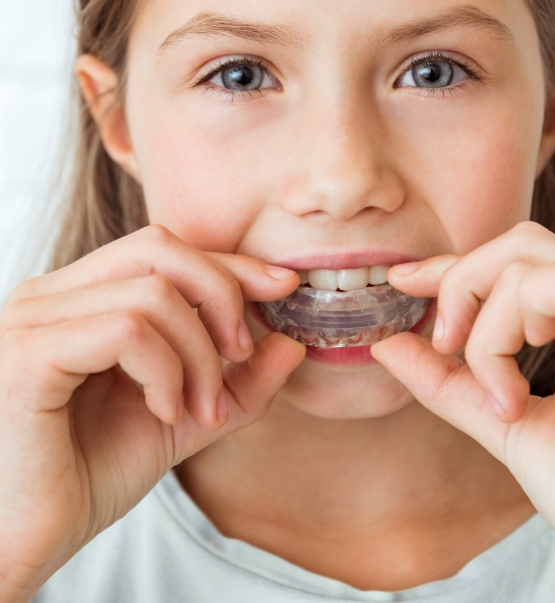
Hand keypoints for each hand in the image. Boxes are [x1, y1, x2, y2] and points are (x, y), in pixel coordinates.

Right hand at [0, 225, 303, 600]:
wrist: (24, 541)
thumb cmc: (87, 475)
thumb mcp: (182, 418)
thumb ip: (237, 383)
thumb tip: (293, 343)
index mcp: (79, 298)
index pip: (164, 250)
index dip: (229, 264)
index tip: (282, 288)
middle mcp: (50, 294)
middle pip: (160, 248)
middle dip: (221, 295)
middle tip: (239, 354)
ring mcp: (33, 319)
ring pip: (153, 293)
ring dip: (197, 354)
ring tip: (196, 408)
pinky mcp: (27, 354)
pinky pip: (127, 329)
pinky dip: (165, 371)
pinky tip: (162, 413)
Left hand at [371, 221, 554, 546]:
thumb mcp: (509, 427)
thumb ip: (450, 383)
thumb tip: (386, 345)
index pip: (514, 265)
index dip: (454, 264)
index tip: (402, 278)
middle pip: (518, 243)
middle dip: (459, 283)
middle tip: (444, 343)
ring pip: (520, 259)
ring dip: (482, 325)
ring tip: (499, 394)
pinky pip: (535, 289)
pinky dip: (500, 337)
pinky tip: (511, 395)